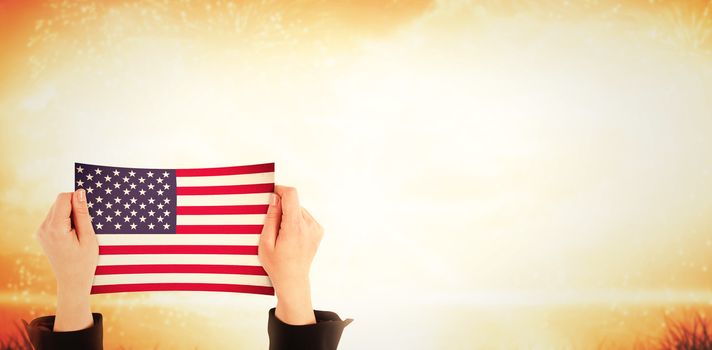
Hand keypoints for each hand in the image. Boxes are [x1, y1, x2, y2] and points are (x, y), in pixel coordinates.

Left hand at [36, 189, 98, 330]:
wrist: (72, 281)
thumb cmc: (84, 261)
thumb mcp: (88, 236)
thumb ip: (82, 213)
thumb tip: (79, 192)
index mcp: (55, 228)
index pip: (63, 198)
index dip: (77, 200)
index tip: (87, 213)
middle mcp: (43, 228)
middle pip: (59, 202)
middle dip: (73, 208)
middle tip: (83, 227)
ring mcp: (40, 231)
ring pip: (56, 208)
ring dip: (69, 214)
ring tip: (77, 233)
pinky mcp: (41, 234)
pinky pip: (53, 217)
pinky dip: (64, 220)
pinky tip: (71, 235)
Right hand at [258, 185, 323, 324]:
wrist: (293, 280)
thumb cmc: (277, 265)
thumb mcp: (265, 242)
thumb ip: (271, 218)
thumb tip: (275, 198)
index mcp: (294, 227)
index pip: (291, 195)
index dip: (280, 190)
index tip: (272, 193)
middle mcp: (309, 225)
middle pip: (294, 203)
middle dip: (282, 208)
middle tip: (273, 225)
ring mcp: (316, 228)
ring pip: (299, 209)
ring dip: (289, 215)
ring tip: (282, 234)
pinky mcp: (318, 231)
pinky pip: (305, 217)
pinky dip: (296, 221)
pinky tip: (291, 236)